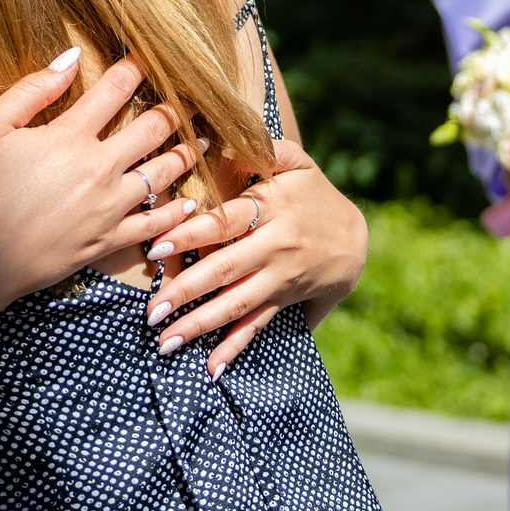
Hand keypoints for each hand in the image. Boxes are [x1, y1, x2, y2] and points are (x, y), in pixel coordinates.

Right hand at [0, 51, 198, 310]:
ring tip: (200, 139)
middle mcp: (99, 169)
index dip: (136, 67)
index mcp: (70, 136)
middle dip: (175, 108)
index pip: (116, 89)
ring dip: (184, 153)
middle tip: (193, 96)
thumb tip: (70, 58)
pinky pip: (154, 223)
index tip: (149, 55)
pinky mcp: (108, 241)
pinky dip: (176, 212)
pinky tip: (189, 202)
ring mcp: (109, 208)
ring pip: (163, 173)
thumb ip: (31, 90)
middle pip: (153, 128)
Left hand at [139, 139, 367, 376]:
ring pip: (236, 304)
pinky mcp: (282, 302)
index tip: (158, 247)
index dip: (192, 233)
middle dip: (186, 291)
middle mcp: (274, 247)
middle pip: (225, 270)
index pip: (226, 221)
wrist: (357, 238)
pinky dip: (234, 349)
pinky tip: (210, 369)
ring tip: (165, 342)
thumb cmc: (314, 194)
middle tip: (152, 310)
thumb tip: (224, 141)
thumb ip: (262, 146)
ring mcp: (278, 279)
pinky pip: (256, 327)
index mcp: (272, 208)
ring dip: (200, 325)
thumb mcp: (297, 163)